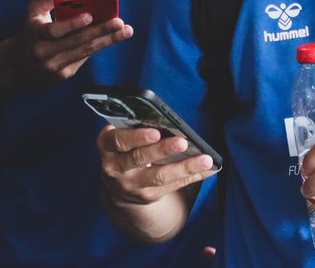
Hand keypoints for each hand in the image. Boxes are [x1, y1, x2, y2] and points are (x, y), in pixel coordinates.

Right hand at [0, 0, 131, 90]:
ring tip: (125, 31)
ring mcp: (56, 67)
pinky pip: (83, 57)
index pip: (55, 31)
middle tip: (120, 22)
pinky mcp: (63, 75)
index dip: (73, 24)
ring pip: (85, 52)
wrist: (14, 67)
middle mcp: (46, 54)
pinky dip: (96, 46)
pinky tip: (109, 37)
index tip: (90, 16)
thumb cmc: (28, 33)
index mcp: (36, 36)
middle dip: (102, 31)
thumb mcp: (32, 12)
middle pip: (78, 42)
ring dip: (107, 40)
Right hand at [98, 124, 217, 205]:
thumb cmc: (124, 149)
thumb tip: (164, 118)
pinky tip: (208, 169)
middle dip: (162, 150)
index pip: (118, 140)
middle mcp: (115, 167)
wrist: (118, 186)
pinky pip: (172, 186)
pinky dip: (192, 176)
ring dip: (184, 167)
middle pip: (139, 158)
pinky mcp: (147, 195)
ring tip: (205, 159)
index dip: (136, 136)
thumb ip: (132, 128)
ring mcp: (131, 184)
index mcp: (106, 146)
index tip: (155, 132)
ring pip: (158, 176)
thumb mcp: (119, 138)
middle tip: (182, 142)